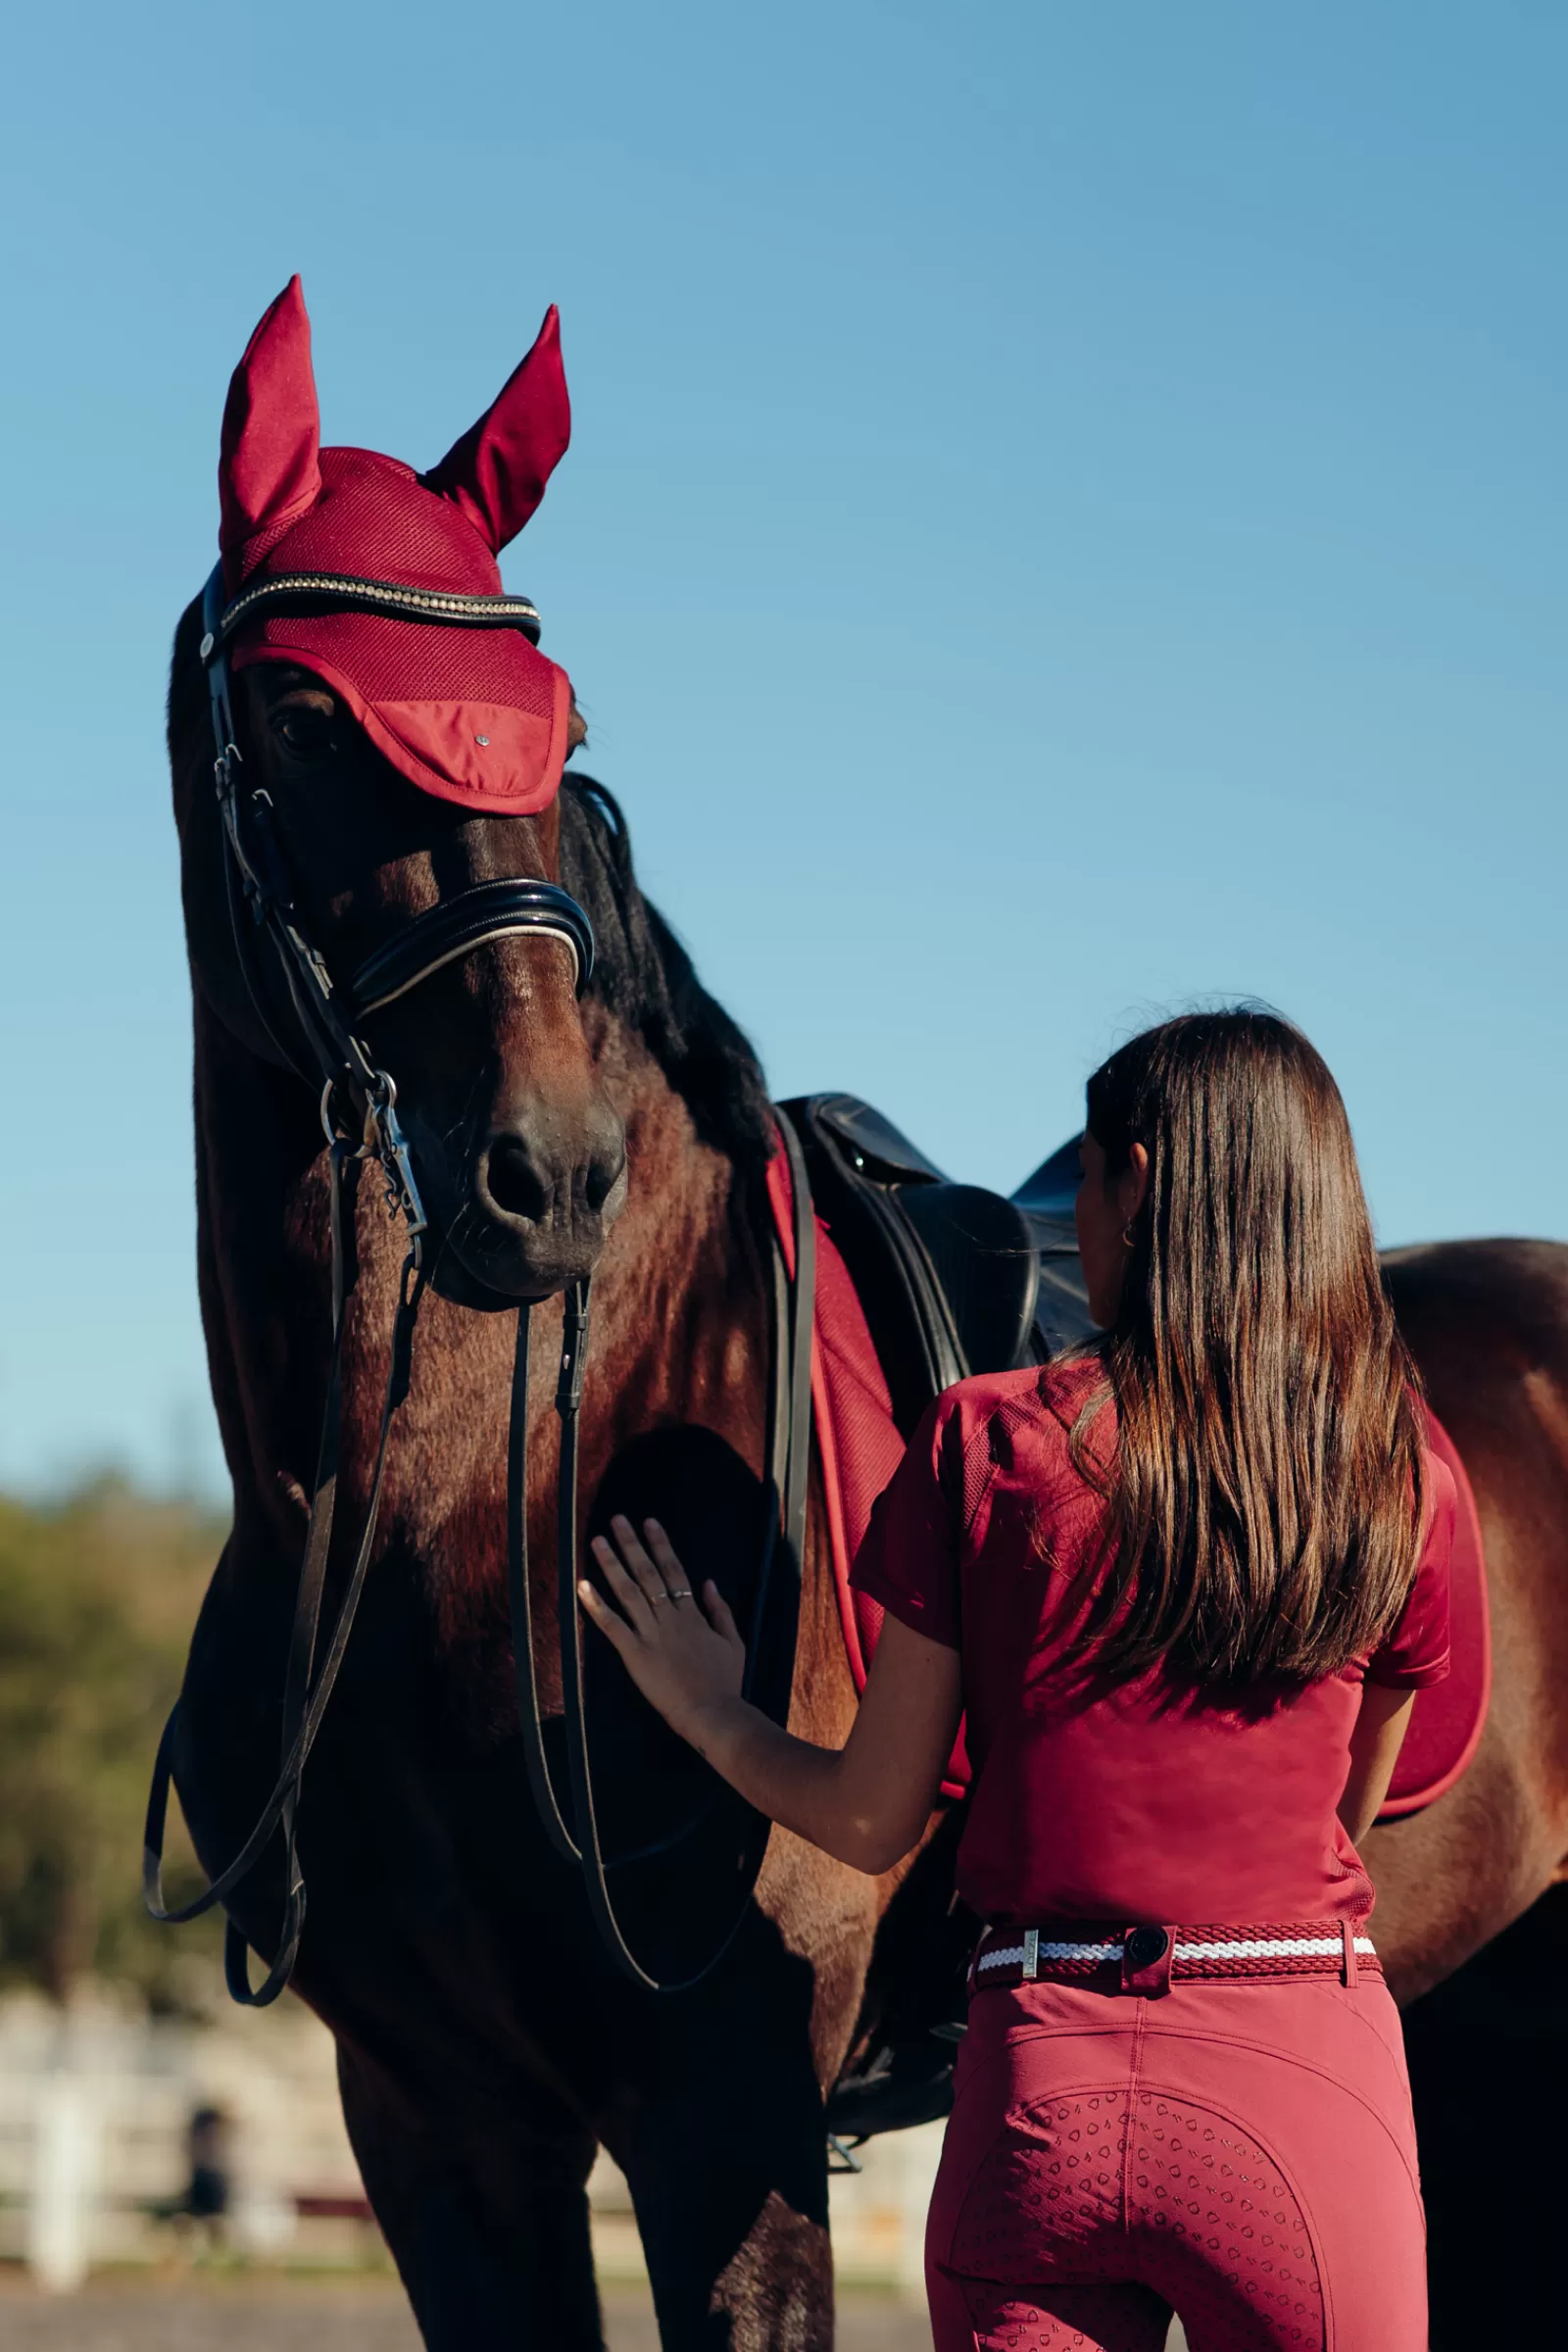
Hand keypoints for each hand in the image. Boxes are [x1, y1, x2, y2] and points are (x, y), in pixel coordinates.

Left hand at [581, 1516, 745, 1745]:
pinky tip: (583, 1586)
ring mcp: (651, 1635)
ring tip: (598, 1541)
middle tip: (617, 1519)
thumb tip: (708, 1582)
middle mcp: (670, 1618)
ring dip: (612, 1564)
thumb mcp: (733, 1641)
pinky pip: (612, 1625)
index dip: (660, 1544)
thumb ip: (720, 1610)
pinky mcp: (635, 1654)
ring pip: (628, 1592)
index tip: (649, 1522)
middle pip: (648, 1573)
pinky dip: (596, 1605)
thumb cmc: (724, 1681)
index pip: (673, 1570)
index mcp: (692, 1614)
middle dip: (632, 1544)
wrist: (712, 1713)